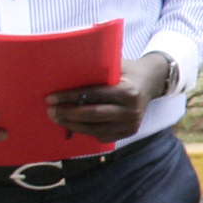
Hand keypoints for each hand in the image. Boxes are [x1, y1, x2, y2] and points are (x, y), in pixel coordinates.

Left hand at [44, 54, 171, 143]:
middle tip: (51, 111)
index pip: (92, 95)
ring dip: (72, 125)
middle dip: (67, 114)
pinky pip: (102, 136)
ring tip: (58, 118)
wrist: (151, 82)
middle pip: (92, 115)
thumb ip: (96, 72)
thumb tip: (64, 76)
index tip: (51, 98)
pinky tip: (75, 124)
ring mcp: (131, 124)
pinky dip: (86, 131)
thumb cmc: (127, 71)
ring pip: (95, 129)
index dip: (69, 97)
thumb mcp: (115, 66)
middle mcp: (131, 110)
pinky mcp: (129, 132)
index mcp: (128, 91)